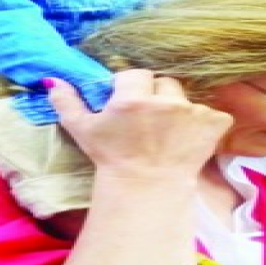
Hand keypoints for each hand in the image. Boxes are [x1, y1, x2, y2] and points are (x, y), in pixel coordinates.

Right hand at [46, 69, 233, 179]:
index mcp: (132, 98)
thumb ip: (67, 102)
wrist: (146, 189)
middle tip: (150, 121)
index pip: (135, 75)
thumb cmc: (112, 158)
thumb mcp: (83, 130)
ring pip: (186, 98)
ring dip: (180, 110)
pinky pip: (213, 113)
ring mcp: (192, 112)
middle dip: (158, 97)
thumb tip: (52, 80)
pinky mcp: (213, 124)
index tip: (129, 108)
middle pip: (164, 83)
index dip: (131, 89)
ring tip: (170, 132)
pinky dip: (206, 124)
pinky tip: (191, 138)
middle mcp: (165, 102)